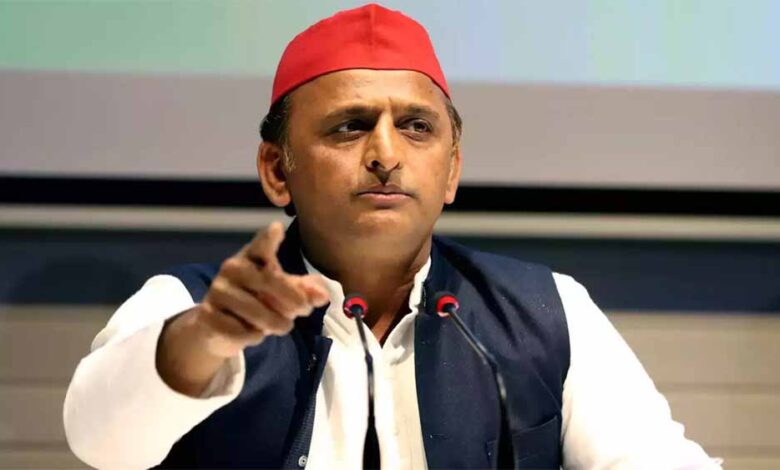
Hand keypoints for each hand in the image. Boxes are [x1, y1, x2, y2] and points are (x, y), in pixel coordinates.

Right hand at [157, 222, 328, 394]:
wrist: (216, 327)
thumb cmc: (257, 300)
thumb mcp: (283, 292)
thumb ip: (305, 291)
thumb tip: (323, 296)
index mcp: (251, 256)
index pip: (261, 245)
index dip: (269, 238)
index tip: (278, 228)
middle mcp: (231, 268)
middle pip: (271, 282)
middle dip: (294, 300)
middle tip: (304, 310)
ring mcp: (217, 291)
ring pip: (260, 313)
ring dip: (279, 324)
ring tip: (282, 326)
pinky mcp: (209, 315)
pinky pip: (243, 331)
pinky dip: (255, 336)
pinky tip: (253, 332)